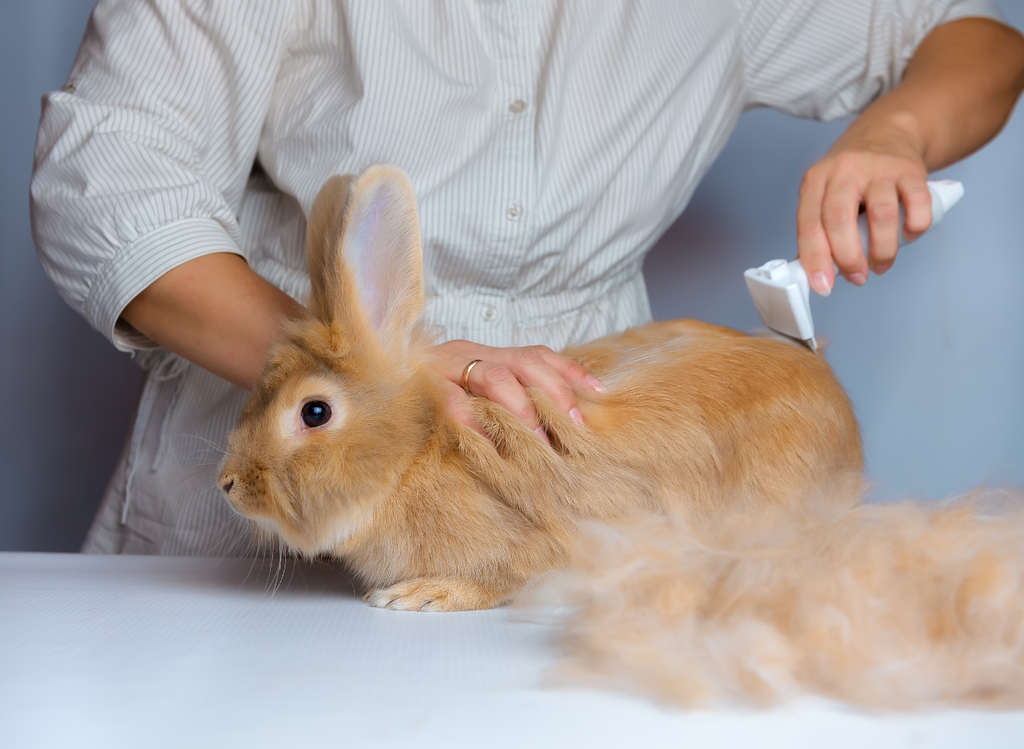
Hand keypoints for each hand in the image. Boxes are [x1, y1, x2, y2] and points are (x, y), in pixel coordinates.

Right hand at [428, 339, 603, 441]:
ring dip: (521, 411)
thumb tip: (552, 425)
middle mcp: (468, 353)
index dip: (569, 372)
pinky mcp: (420, 388)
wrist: (370, 377)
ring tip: (538, 443)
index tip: (598, 394)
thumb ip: (502, 398)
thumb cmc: (428, 394)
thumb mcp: (469, 391)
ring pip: (494, 378)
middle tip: (572, 432)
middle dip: (553, 396)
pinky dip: (472, 420)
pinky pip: (450, 401)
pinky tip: (487, 442)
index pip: (537, 354)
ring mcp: (443, 367)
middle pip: (523, 364)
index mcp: (486, 353)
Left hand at [796, 122, 931, 295]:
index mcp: (816, 180)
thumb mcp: (824, 192)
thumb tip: (813, 271)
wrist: (887, 131)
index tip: (823, 286)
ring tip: (881, 264)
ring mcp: (879, 168)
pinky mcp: (910, 169)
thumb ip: (819, 227)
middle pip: (840, 220)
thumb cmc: (851, 174)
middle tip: (857, 276)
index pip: (809, 224)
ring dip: (882, 250)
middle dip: (849, 258)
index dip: (815, 259)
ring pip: (881, 216)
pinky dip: (914, 228)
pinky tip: (908, 235)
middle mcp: (844, 170)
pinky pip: (917, 205)